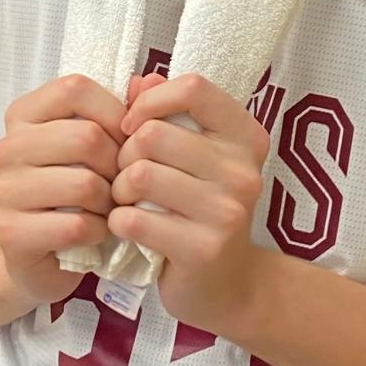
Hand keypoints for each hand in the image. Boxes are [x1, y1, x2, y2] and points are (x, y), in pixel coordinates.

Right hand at [0, 70, 166, 308]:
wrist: (40, 255)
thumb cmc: (75, 191)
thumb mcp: (97, 144)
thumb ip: (124, 109)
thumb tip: (150, 80)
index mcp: (24, 114)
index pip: (75, 88)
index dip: (115, 111)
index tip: (127, 137)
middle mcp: (7, 148)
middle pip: (86, 136)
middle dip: (118, 163)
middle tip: (123, 181)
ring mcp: (4, 191)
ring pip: (84, 184)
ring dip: (110, 201)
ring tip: (111, 207)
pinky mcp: (11, 234)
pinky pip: (76, 225)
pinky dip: (98, 231)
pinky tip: (96, 231)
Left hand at [107, 72, 271, 334]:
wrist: (228, 285)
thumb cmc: (201, 208)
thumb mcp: (195, 154)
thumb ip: (168, 111)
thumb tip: (140, 81)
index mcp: (246, 135)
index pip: (194, 88)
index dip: (151, 100)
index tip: (133, 125)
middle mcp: (244, 168)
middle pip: (154, 133)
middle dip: (124, 154)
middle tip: (126, 175)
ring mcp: (227, 210)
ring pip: (139, 174)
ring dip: (119, 190)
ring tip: (126, 201)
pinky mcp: (203, 248)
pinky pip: (134, 219)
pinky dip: (119, 222)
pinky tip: (128, 228)